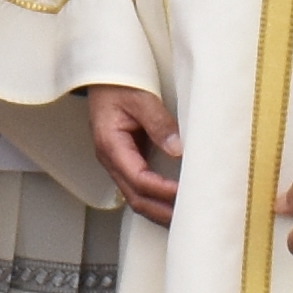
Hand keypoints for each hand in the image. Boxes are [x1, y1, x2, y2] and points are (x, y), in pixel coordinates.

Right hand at [81, 84, 180, 209]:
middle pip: (136, 197)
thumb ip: (158, 122)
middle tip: (189, 217)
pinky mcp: (127, 159)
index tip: (184, 193)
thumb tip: (177, 148)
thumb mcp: (140, 97)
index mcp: (110, 145)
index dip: (162, 190)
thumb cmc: (116, 83)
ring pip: (137, 197)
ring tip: (184, 217)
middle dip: (162, 211)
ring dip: (159, 211)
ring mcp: (118, 161)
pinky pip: (140, 187)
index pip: (138, 179)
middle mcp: (111, 158)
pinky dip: (156, 199)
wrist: (103, 74)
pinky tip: (172, 204)